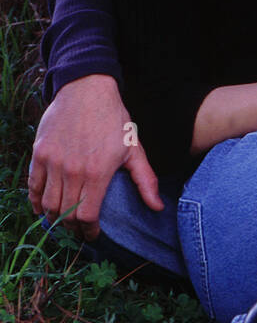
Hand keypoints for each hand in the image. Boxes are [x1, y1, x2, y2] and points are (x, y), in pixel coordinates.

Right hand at [29, 74, 163, 239]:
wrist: (87, 89)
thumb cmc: (114, 118)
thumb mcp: (134, 148)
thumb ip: (145, 180)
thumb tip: (158, 207)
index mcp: (98, 172)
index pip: (86, 216)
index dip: (89, 231)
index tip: (93, 234)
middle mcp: (73, 170)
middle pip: (66, 214)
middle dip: (73, 227)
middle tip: (78, 228)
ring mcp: (54, 162)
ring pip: (48, 204)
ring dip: (54, 217)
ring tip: (63, 220)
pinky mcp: (40, 153)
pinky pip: (33, 186)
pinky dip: (36, 202)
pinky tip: (42, 208)